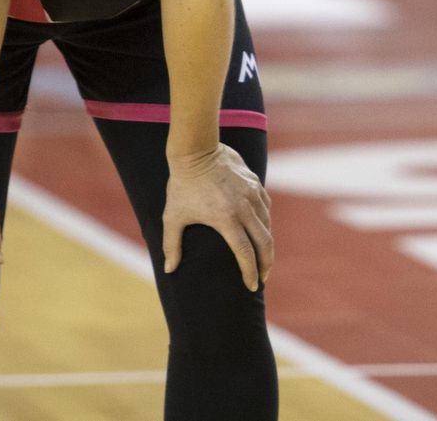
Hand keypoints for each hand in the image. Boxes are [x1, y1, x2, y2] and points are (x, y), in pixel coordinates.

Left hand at [163, 144, 271, 290]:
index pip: (245, 253)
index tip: (251, 286)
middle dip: (266, 264)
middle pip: (264, 242)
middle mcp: (244, 207)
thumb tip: (169, 270)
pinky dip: (266, 221)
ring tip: (263, 257)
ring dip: (267, 244)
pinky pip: (266, 207)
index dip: (250, 272)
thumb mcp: (172, 217)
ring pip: (267, 224)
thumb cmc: (182, 186)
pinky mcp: (255, 183)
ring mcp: (252, 193)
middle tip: (263, 277)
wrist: (196, 151)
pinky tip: (262, 229)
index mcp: (226, 219)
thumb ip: (171, 245)